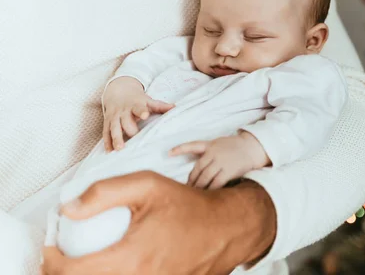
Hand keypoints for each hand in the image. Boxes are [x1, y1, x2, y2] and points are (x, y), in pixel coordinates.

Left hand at [41, 171, 275, 274]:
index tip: (51, 247)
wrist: (227, 228)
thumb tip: (68, 208)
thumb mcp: (148, 185)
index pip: (71, 273)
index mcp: (130, 258)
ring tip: (89, 260)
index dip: (51, 261)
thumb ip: (104, 192)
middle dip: (66, 271)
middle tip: (64, 255)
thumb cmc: (188, 206)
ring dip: (92, 274)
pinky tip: (117, 264)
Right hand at [102, 77, 174, 150]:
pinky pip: (105, 132)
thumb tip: (175, 107)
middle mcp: (123, 111)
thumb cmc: (137, 100)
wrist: (118, 91)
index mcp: (135, 105)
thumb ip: (161, 106)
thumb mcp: (149, 101)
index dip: (142, 111)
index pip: (139, 108)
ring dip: (116, 138)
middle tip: (134, 138)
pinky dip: (107, 142)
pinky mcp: (107, 122)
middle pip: (125, 121)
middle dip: (129, 129)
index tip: (145, 115)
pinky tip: (109, 151)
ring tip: (119, 149)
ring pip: (113, 128)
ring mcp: (114, 117)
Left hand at [169, 132, 269, 188]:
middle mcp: (214, 153)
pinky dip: (210, 190)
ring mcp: (221, 162)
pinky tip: (206, 196)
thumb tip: (198, 169)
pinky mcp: (228, 171)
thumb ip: (208, 153)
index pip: (192, 145)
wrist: (253, 148)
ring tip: (193, 196)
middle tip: (185, 191)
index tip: (169, 153)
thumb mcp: (220, 143)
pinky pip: (216, 183)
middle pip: (197, 169)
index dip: (180, 149)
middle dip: (191, 181)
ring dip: (198, 188)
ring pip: (205, 178)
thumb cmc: (236, 147)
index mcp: (210, 145)